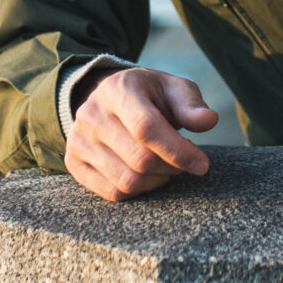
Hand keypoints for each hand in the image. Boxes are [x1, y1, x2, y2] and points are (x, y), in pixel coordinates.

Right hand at [66, 67, 218, 200]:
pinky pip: (111, 193)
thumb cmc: (150, 96)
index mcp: (118, 90)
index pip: (146, 128)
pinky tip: (147, 175)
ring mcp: (78, 140)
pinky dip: (137, 191)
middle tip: (184, 162)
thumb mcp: (173, 89)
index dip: (178, 151)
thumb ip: (191, 104)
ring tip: (166, 166)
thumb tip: (208, 121)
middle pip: (139, 160)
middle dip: (171, 167)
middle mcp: (92, 114)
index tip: (202, 164)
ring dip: (156, 181)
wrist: (110, 99)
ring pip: (126, 181)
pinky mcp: (74, 162)